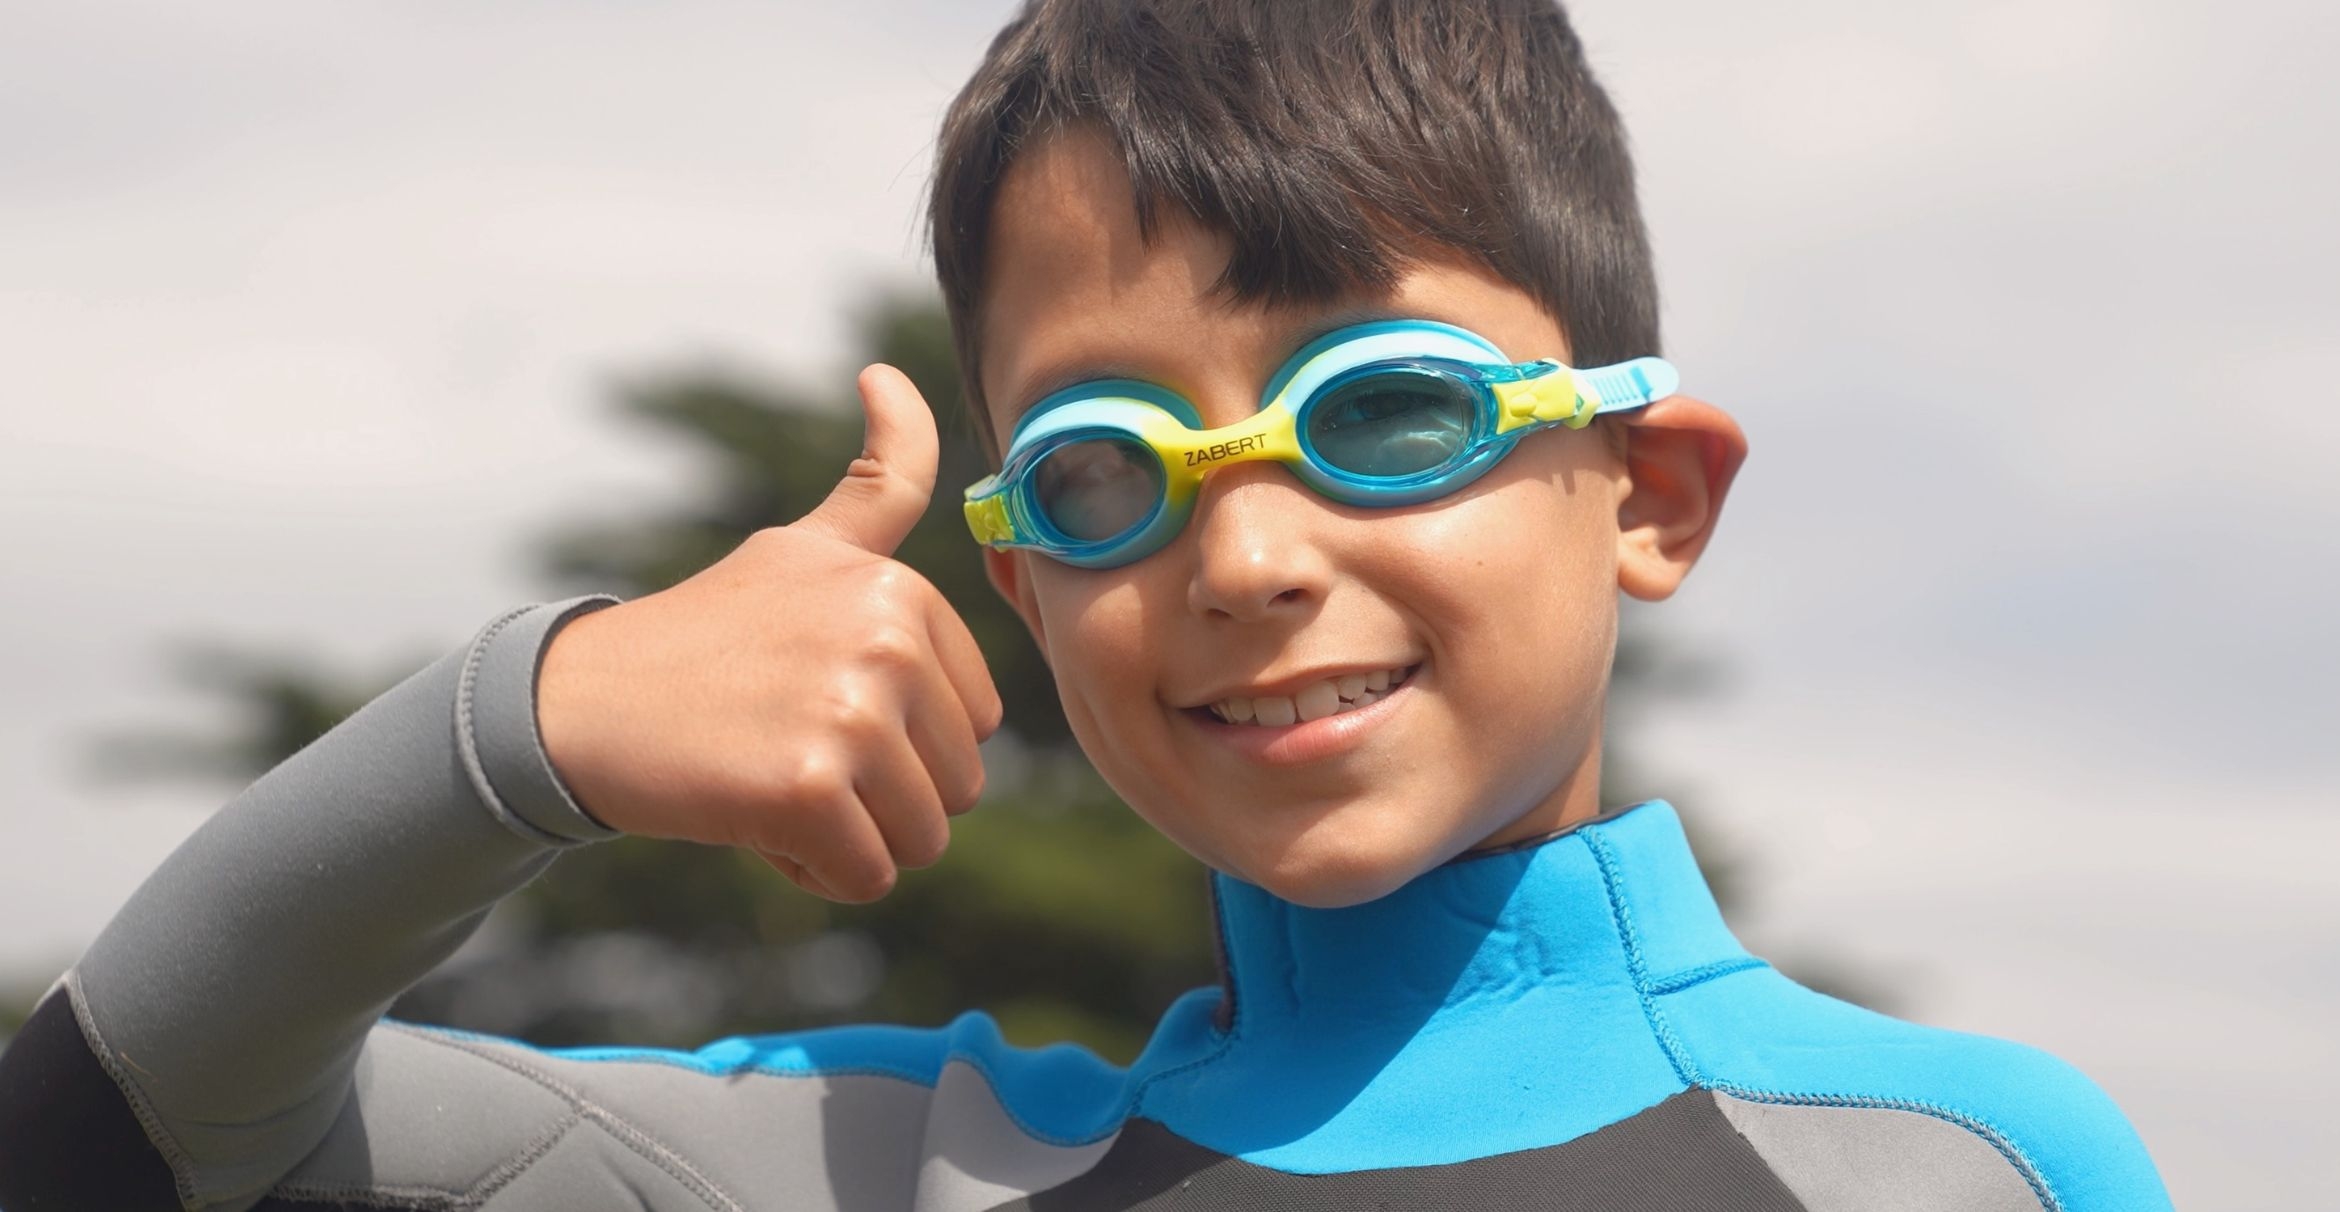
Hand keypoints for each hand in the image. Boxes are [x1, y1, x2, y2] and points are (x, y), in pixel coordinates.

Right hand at [536, 364, 1004, 902]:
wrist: (579, 705)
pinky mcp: (809, 787)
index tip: (818, 701)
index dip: (900, 736)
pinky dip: (815, 872)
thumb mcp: (804, 546)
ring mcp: (852, 713)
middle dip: (882, 793)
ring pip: (922, 837)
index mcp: (902, 592)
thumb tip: (888, 373)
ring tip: (773, 778)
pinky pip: (868, 877)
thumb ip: (882, 479)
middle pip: (958, 786)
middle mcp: (888, 641)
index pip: (973, 721)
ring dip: (851, 836)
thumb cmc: (706, 634)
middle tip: (790, 746)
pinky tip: (756, 822)